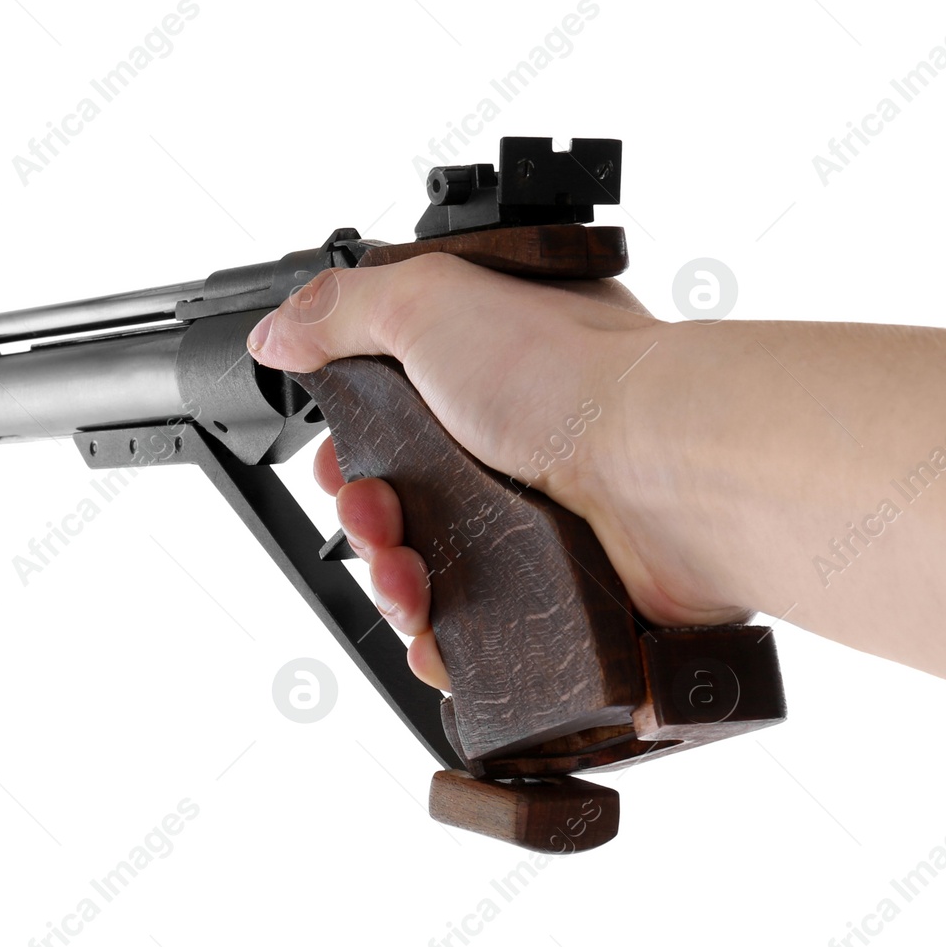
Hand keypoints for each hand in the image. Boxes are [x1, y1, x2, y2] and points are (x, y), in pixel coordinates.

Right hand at [248, 253, 750, 688]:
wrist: (669, 470)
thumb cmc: (573, 376)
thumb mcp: (432, 302)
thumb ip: (341, 309)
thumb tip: (276, 331)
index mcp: (487, 372)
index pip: (394, 417)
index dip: (349, 447)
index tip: (333, 465)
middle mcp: (516, 445)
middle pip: (404, 504)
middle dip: (365, 521)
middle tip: (374, 519)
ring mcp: (542, 524)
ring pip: (433, 575)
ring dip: (394, 584)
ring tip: (405, 579)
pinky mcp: (564, 595)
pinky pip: (481, 638)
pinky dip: (443, 644)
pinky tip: (433, 637)